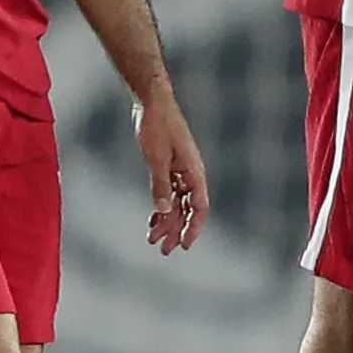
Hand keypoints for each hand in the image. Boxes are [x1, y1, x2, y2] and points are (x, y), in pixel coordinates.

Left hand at [132, 85, 210, 253]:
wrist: (152, 101)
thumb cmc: (157, 126)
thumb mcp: (156, 157)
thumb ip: (160, 185)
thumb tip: (164, 212)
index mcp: (194, 171)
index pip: (199, 206)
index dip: (193, 227)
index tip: (183, 244)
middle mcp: (191, 173)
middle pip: (188, 209)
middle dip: (176, 230)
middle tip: (163, 250)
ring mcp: (181, 170)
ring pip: (177, 203)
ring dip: (166, 221)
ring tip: (153, 239)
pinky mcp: (169, 166)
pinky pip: (169, 193)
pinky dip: (161, 207)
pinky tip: (152, 220)